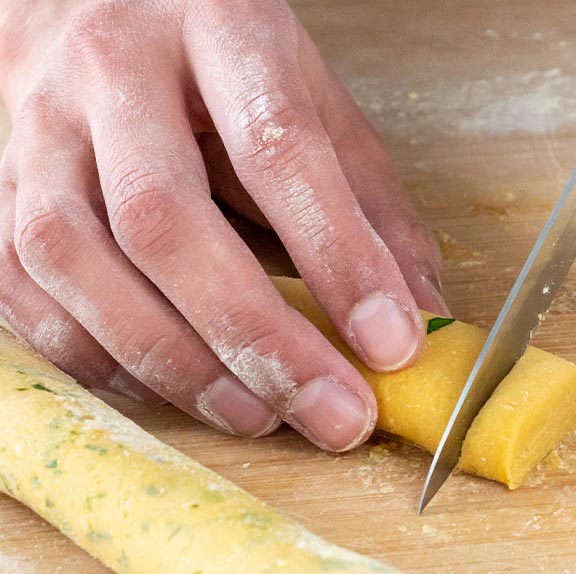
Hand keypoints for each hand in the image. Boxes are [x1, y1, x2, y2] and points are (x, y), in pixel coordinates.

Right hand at [0, 0, 447, 451]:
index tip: (392, 342)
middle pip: (164, 217)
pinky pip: (22, 288)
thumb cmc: (215, 49)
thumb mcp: (312, 94)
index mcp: (215, 21)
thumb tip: (421, 312)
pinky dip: (99, 356)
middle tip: (332, 412)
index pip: (278, 145)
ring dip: (174, 361)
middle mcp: (108, 66)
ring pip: (75, 259)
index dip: (339, 254)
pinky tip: (172, 389)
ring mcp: (33, 125)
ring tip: (261, 417)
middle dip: (256, 334)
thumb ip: (369, 200)